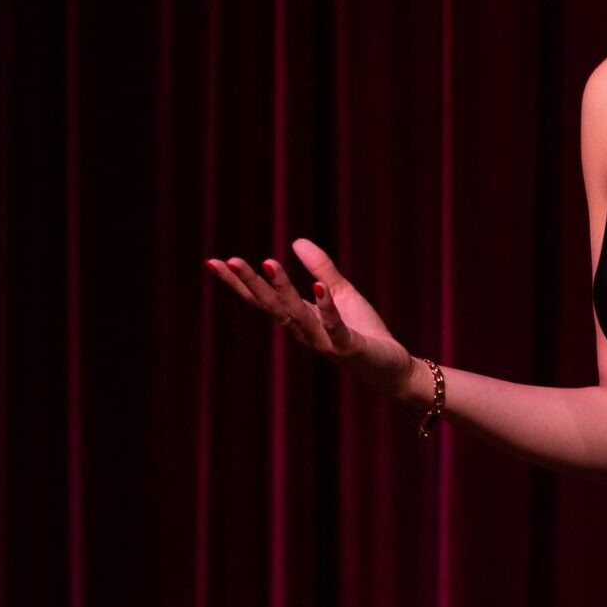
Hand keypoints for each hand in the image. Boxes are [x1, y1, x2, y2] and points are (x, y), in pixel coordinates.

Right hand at [205, 238, 430, 403]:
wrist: (392, 366)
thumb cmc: (363, 330)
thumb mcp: (341, 292)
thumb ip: (321, 269)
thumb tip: (296, 240)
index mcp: (300, 318)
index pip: (263, 299)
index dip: (239, 282)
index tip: (213, 262)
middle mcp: (305, 332)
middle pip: (272, 306)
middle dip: (250, 284)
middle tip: (229, 261)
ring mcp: (325, 341)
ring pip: (297, 315)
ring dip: (282, 290)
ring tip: (268, 263)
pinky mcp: (349, 347)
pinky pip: (334, 327)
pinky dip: (326, 308)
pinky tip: (318, 287)